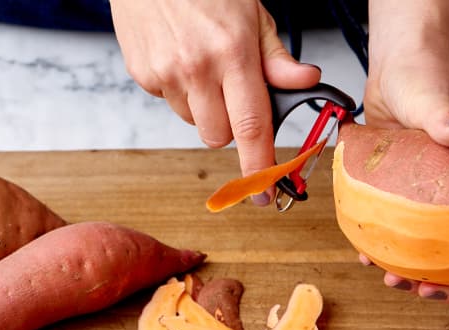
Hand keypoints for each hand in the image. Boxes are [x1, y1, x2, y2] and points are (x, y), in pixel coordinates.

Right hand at [110, 0, 320, 203]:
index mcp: (231, 54)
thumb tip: (306, 81)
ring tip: (203, 67)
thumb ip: (276, 57)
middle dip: (231, 128)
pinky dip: (180, 93)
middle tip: (233, 95)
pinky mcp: (142, 75)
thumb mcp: (252, 13)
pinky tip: (180, 60)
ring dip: (204, 109)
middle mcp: (195, 68)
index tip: (263, 193)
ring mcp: (164, 74)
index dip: (259, 166)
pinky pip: (169, 104)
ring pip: (194, 123)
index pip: (251, 127)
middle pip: (218, 137)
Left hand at [362, 0, 448, 302]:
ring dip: (425, 275)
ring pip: (446, 249)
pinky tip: (368, 257)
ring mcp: (445, 196)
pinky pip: (410, 234)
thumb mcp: (429, 93)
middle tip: (429, 292)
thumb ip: (442, 113)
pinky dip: (394, 252)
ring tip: (394, 280)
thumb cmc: (421, 74)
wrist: (391, 70)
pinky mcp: (415, 198)